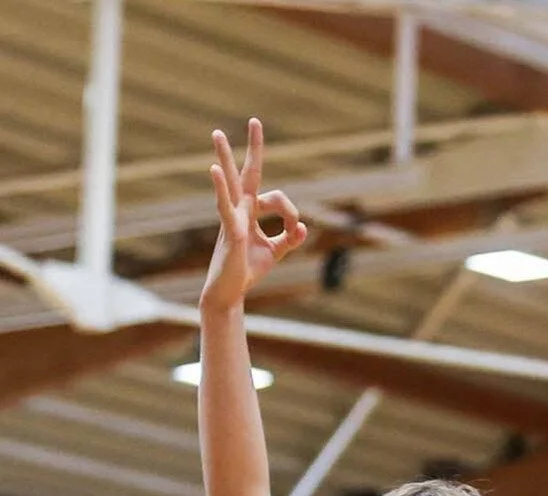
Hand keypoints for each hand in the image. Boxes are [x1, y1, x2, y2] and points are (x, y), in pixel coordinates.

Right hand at [200, 119, 308, 311]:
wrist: (230, 292)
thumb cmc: (247, 269)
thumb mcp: (275, 252)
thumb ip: (290, 238)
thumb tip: (304, 227)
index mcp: (251, 213)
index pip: (277, 197)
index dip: (292, 212)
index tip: (295, 229)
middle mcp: (239, 209)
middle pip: (247, 173)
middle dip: (253, 148)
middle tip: (256, 121)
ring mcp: (231, 218)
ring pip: (230, 183)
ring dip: (224, 158)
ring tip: (217, 133)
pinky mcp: (229, 231)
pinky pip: (224, 205)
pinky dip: (220, 189)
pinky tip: (214, 171)